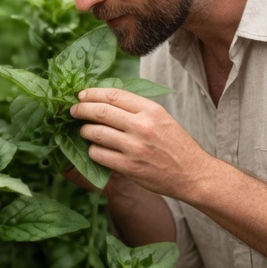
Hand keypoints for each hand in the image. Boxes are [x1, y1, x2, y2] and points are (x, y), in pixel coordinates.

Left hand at [69, 87, 213, 201]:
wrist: (193, 174)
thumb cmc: (175, 145)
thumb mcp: (161, 119)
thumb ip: (137, 109)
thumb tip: (105, 101)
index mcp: (151, 110)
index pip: (114, 95)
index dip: (93, 93)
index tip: (81, 95)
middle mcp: (142, 126)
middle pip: (100, 112)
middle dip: (81, 110)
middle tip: (73, 111)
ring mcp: (134, 147)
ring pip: (95, 133)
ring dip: (84, 131)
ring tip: (84, 131)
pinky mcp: (129, 166)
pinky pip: (98, 155)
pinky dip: (92, 151)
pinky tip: (95, 150)